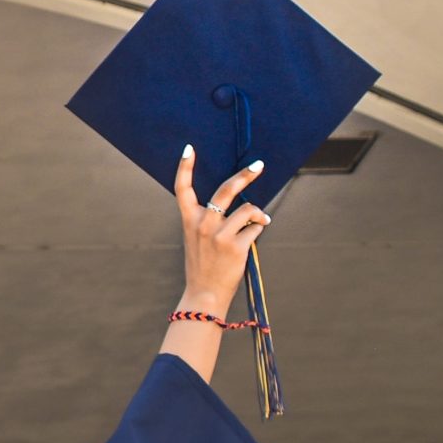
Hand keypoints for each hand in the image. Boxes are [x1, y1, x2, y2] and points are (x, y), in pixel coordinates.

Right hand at [173, 146, 269, 308]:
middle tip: (259, 165)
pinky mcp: (236, 246)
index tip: (189, 149)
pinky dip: (258, 229)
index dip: (185, 167)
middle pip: (226, 190)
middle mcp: (203, 223)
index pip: (182, 188)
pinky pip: (256, 227)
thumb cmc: (203, 263)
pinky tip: (251, 239)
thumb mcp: (197, 238)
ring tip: (260, 220)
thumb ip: (211, 219)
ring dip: (258, 214)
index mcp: (189, 219)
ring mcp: (219, 235)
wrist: (204, 293)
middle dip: (245, 176)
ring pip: (248, 210)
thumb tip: (243, 203)